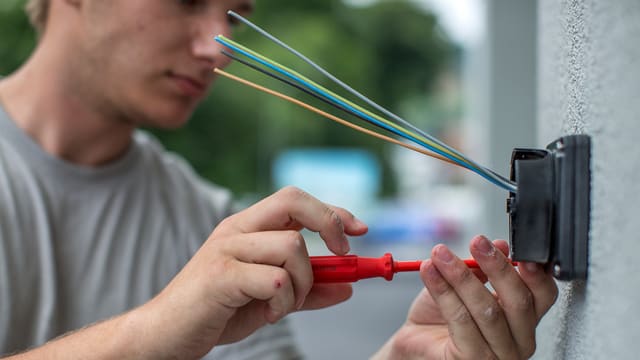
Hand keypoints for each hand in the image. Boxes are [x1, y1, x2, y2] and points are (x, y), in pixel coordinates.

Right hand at [135, 186, 366, 357]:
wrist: (167, 332)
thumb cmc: (218, 311)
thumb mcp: (271, 300)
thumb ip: (307, 291)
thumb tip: (346, 287)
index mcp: (248, 227)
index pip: (296, 200)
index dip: (333, 211)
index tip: (359, 229)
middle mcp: (237, 229)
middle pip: (294, 201)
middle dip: (330, 223)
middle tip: (342, 254)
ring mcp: (226, 249)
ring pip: (292, 247)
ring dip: (304, 283)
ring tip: (285, 305)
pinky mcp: (220, 275)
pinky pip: (275, 280)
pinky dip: (284, 302)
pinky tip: (268, 314)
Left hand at [373, 236, 557, 359]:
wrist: (415, 340)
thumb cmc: (442, 315)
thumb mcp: (466, 284)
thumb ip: (482, 267)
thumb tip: (499, 245)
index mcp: (524, 319)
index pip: (543, 295)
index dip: (533, 271)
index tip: (510, 246)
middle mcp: (519, 341)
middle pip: (519, 302)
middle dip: (497, 266)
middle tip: (477, 242)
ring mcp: (497, 355)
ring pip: (487, 310)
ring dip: (461, 276)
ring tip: (441, 255)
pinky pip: (460, 320)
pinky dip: (442, 291)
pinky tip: (429, 272)